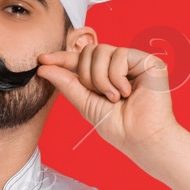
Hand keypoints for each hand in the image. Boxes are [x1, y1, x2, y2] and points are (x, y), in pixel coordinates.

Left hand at [36, 43, 176, 154]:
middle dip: (87, 76)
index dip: (61, 57)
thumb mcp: (85, 103)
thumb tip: (43, 67)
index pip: (80, 59)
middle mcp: (120, 65)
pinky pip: (119, 55)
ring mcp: (134, 61)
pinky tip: (128, 92)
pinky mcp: (148, 61)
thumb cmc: (117, 126)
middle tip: (101, 95)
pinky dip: (117, 78)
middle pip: (88, 51)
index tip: (42, 60)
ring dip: (101, 79)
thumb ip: (66, 83)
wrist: (140, 138)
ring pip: (101, 51)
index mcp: (105, 74)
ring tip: (115, 97)